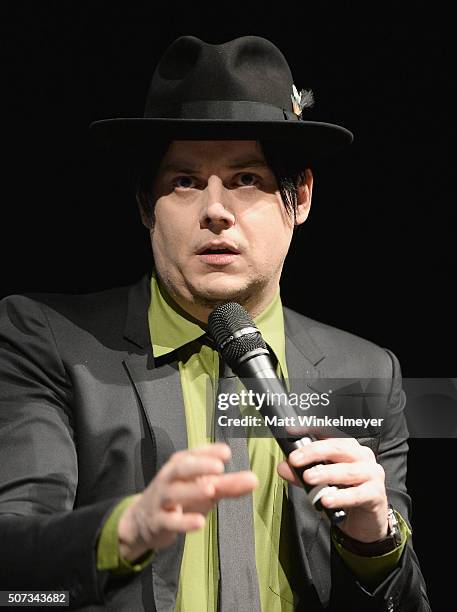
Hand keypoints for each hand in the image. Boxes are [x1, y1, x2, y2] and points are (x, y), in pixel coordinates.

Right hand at [118, 442, 257, 560]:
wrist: (143, 521)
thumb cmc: (180, 499)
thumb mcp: (204, 489)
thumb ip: (229, 484)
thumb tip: (254, 479)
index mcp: (180, 465)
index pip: (193, 454)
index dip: (209, 452)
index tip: (226, 452)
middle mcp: (169, 478)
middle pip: (181, 468)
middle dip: (199, 466)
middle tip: (218, 467)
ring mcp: (162, 500)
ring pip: (174, 493)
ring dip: (192, 490)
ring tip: (211, 490)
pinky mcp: (158, 522)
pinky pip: (170, 521)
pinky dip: (184, 522)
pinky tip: (200, 522)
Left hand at [277, 437, 387, 542]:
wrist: (366, 519)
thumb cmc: (345, 492)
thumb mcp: (320, 482)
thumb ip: (301, 474)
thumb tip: (283, 467)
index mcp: (348, 447)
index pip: (328, 434)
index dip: (310, 430)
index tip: (291, 431)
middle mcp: (361, 456)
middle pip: (337, 448)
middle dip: (314, 452)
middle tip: (295, 460)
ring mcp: (371, 474)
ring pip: (347, 471)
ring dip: (326, 474)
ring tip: (309, 478)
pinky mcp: (376, 494)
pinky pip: (357, 494)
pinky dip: (341, 497)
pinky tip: (327, 500)